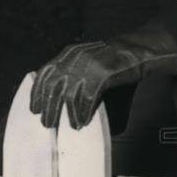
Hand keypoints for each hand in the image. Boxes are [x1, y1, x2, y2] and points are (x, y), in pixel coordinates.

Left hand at [29, 18, 176, 129]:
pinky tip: (82, 121)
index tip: (34, 108)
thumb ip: (77, 81)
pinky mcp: (105, 70)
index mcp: (70, 52)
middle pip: (54, 83)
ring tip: (67, 126)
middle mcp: (77, 55)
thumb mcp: (92, 68)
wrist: (143, 51)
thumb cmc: (117, 65)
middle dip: (49, 106)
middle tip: (48, 124)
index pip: (46, 71)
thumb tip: (64, 107)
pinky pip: (89, 95)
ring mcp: (91, 61)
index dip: (37, 91)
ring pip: (70, 90)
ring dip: (66, 111)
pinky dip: (84, 110)